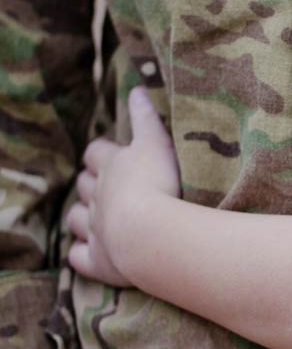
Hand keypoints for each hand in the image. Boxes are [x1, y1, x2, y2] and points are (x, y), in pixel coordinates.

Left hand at [67, 87, 179, 286]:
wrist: (151, 233)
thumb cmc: (157, 183)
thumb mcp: (157, 144)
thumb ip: (146, 117)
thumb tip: (137, 88)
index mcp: (110, 167)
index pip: (96, 153)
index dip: (101, 153)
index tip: (112, 154)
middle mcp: (96, 196)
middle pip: (84, 185)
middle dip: (91, 184)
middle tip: (109, 187)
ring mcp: (94, 229)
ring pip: (76, 220)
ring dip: (84, 217)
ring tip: (99, 219)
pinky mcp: (98, 260)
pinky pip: (80, 257)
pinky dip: (83, 254)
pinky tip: (91, 253)